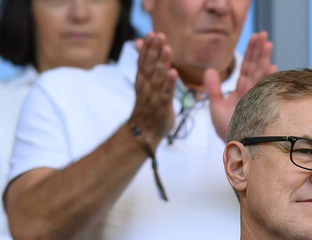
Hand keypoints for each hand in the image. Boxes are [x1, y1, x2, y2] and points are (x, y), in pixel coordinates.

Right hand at [130, 32, 177, 149]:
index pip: (143, 61)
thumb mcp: (143, 82)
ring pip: (157, 78)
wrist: (143, 133)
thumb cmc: (146, 105)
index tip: (151, 33)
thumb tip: (138, 42)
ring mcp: (153, 97)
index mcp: (141, 80)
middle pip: (149, 66)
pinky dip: (169, 84)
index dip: (147, 47)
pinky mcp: (162, 107)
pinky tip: (173, 73)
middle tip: (159, 35)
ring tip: (167, 49)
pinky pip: (166, 94)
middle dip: (154, 51)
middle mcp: (145, 87)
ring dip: (162, 63)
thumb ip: (144, 62)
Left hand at [205, 31, 274, 140]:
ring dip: (264, 60)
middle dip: (258, 51)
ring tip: (268, 44)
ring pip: (260, 76)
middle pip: (255, 68)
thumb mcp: (215, 106)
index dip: (250, 53)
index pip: (246, 68)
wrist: (232, 147)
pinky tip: (272, 67)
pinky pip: (265, 91)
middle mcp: (251, 93)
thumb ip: (213, 88)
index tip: (255, 37)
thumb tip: (210, 69)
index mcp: (242, 90)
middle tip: (262, 34)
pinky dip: (268, 79)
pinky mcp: (259, 108)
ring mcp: (256, 99)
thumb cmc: (226, 128)